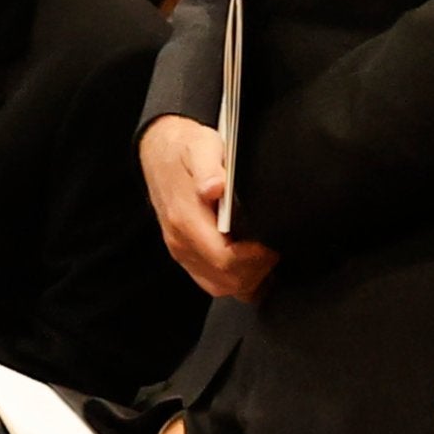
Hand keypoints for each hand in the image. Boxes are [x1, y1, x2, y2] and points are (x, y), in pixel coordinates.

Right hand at [140, 114, 274, 300]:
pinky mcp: (185, 254)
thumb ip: (208, 167)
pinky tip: (252, 263)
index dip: (257, 260)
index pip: (226, 261)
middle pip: (227, 282)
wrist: (158, 151)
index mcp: (185, 220)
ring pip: (221, 287)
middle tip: (275, 248)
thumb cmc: (186, 149)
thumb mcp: (200, 146)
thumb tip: (214, 187)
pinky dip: (236, 280)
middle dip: (258, 271)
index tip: (274, 243)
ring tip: (265, 256)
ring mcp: (181, 251)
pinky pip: (213, 281)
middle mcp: (180, 242)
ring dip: (248, 279)